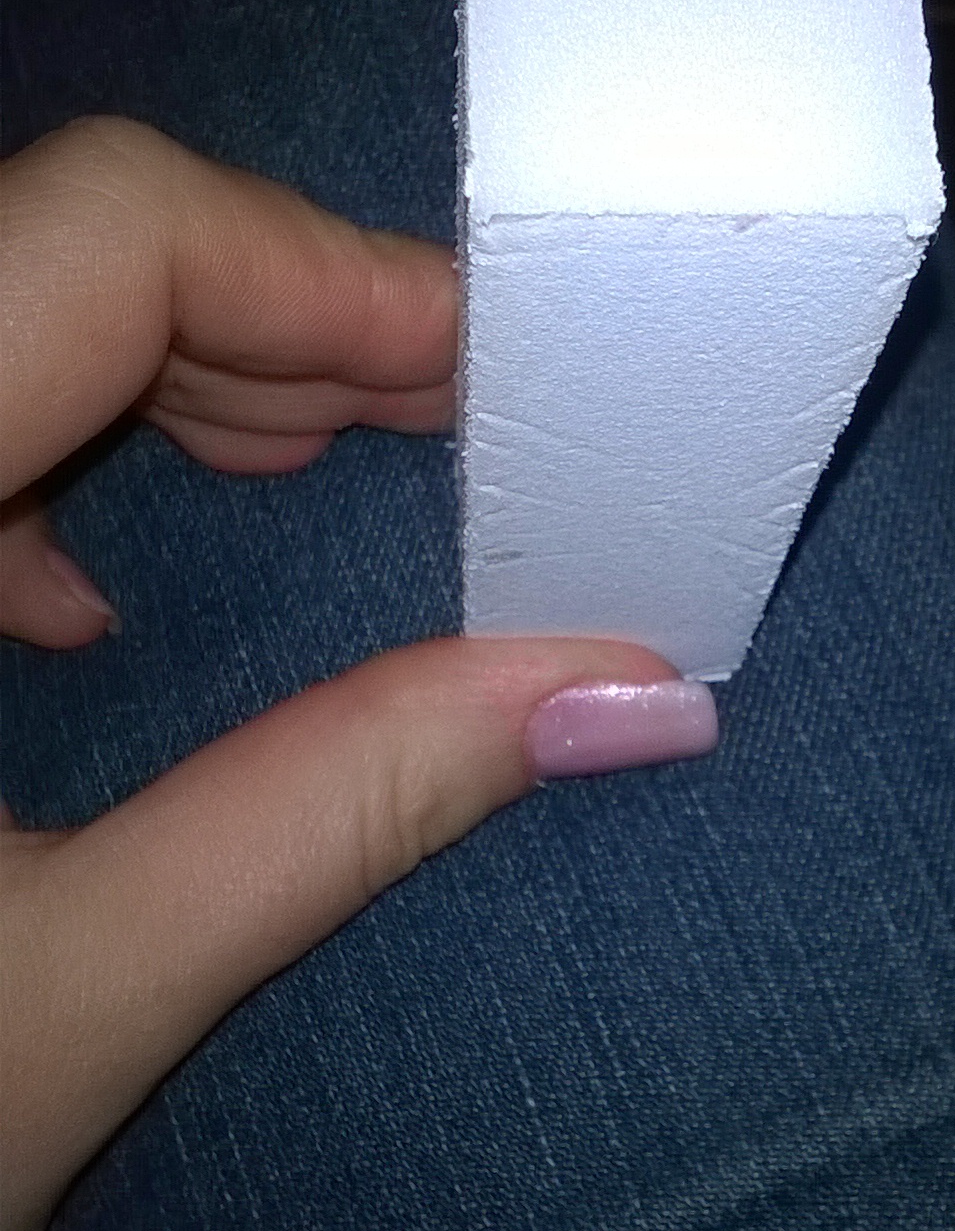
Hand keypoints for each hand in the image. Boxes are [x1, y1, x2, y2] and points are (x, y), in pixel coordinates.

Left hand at [1, 118, 715, 1230]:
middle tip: (448, 439)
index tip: (495, 378)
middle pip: (40, 248)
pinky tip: (79, 606)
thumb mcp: (70, 996)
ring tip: (312, 484)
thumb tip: (618, 693)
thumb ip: (343, 809)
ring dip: (148, 376)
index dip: (324, 271)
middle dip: (265, 322)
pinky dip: (18, 463)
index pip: (99, 235)